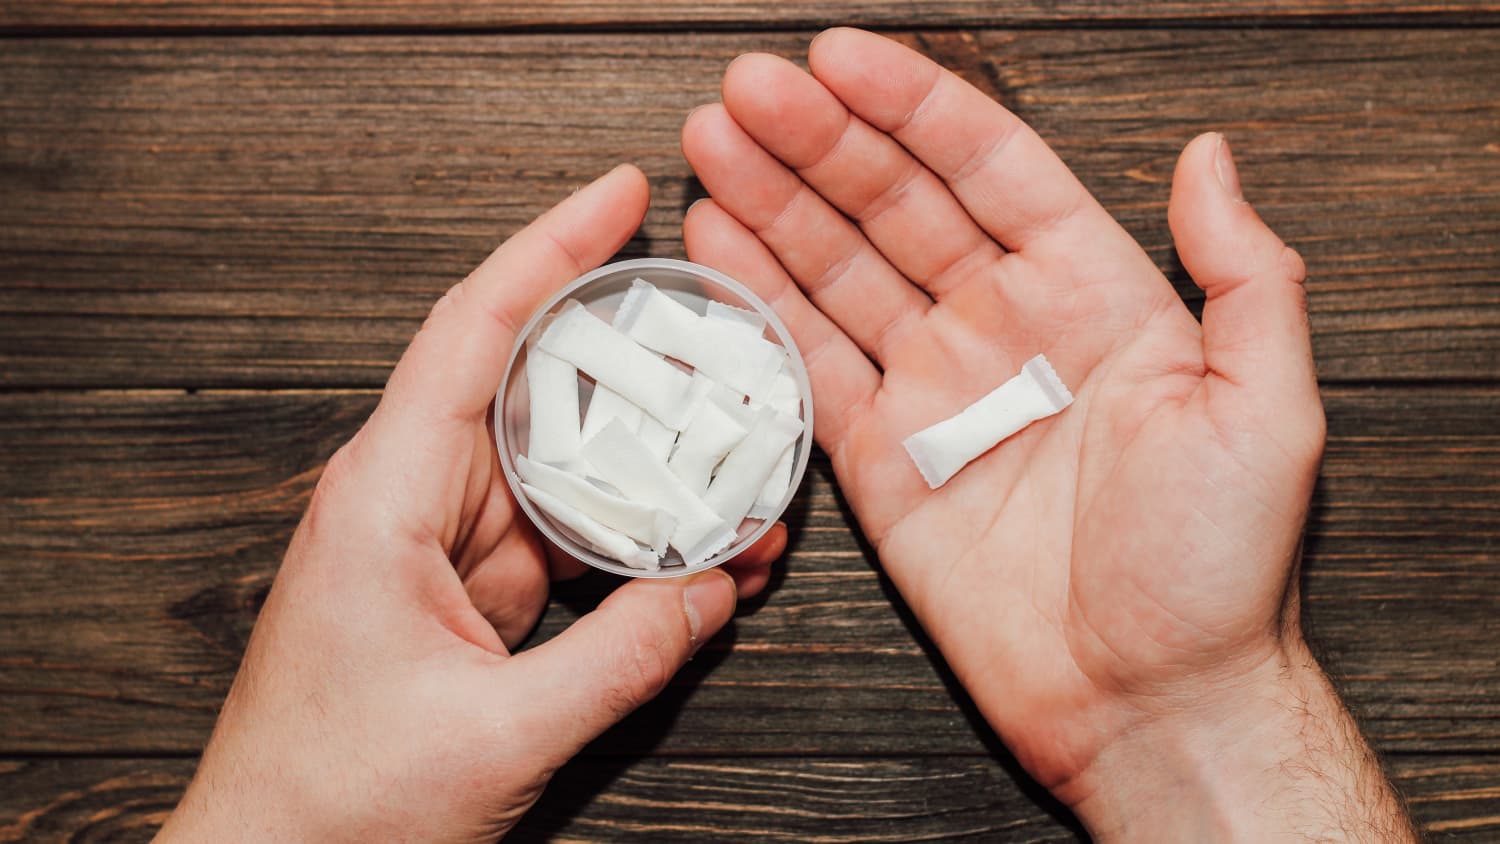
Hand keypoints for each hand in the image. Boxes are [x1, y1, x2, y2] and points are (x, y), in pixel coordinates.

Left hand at [155, 165, 785, 843]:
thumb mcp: (499, 735)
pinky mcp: (468, 593)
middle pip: (537, 387)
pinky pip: (563, 536)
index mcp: (387, 496)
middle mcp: (411, 500)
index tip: (620, 193)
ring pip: (563, 466)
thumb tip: (714, 592)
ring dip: (647, 465)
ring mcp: (443, 547)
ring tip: (740, 458)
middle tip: (723, 337)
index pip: (475, 330)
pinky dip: (629, 537)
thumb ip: (623, 657)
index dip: (551, 248)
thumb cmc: (334, 804)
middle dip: (636, 360)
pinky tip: (696, 548)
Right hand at [682, 29, 1414, 840]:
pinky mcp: (880, 461)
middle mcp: (1004, 329)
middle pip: (894, 205)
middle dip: (817, 142)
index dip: (912, 108)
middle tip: (746, 88)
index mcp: (1092, 295)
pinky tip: (720, 244)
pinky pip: (810, 365)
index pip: (988, 169)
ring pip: (840, 271)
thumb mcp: (1267, 408)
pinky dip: (762, 305)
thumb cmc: (1217, 567)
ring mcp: (935, 390)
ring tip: (712, 139)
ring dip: (774, 203)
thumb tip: (1212, 157)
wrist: (1146, 699)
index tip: (840, 58)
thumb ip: (1244, 273)